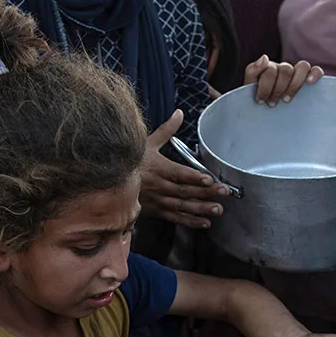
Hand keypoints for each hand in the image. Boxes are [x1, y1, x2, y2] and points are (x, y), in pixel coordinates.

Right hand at [141, 110, 230, 228]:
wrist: (111, 181)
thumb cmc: (132, 161)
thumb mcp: (147, 142)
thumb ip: (167, 130)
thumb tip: (179, 113)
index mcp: (157, 168)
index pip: (178, 174)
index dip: (194, 177)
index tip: (209, 179)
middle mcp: (158, 186)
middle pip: (185, 191)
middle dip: (206, 192)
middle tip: (224, 191)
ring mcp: (158, 200)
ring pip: (182, 206)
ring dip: (201, 209)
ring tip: (218, 209)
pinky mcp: (156, 211)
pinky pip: (175, 218)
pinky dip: (190, 222)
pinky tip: (204, 223)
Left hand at [244, 55, 322, 106]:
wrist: (263, 118)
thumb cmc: (257, 104)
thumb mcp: (249, 89)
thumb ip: (252, 72)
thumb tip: (265, 57)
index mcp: (269, 68)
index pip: (270, 69)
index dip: (265, 86)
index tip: (260, 102)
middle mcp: (284, 69)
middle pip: (286, 69)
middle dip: (278, 89)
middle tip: (272, 104)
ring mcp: (298, 73)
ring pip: (303, 66)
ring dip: (295, 84)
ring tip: (287, 100)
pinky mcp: (310, 80)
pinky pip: (317, 70)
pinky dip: (315, 74)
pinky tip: (309, 83)